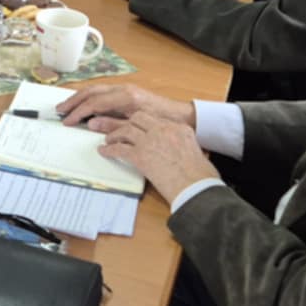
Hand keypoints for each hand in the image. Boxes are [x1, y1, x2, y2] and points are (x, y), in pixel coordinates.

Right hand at [58, 82, 190, 127]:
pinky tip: (83, 104)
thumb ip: (113, 125)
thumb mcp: (137, 127)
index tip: (67, 121)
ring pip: (96, 89)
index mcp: (126, 97)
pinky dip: (89, 97)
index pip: (94, 103)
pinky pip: (102, 92)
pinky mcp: (126, 92)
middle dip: (74, 101)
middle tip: (60, 110)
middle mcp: (123, 89)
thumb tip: (90, 123)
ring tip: (66, 106)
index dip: (78, 112)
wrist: (181, 117)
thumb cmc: (162, 123)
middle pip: (92, 92)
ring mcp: (125, 88)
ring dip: (79, 97)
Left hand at [98, 110, 219, 203]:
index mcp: (179, 128)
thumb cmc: (201, 176)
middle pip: (139, 118)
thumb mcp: (196, 153)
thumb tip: (178, 152)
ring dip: (115, 134)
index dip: (144, 124)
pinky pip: (119, 149)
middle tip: (121, 130)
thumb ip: (184, 146)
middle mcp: (163, 130)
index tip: (138, 128)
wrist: (197, 187)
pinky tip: (104, 152)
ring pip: (126, 130)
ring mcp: (150, 141)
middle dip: (128, 123)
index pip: (156, 119)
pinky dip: (109, 150)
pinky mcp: (140, 156)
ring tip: (109, 140)